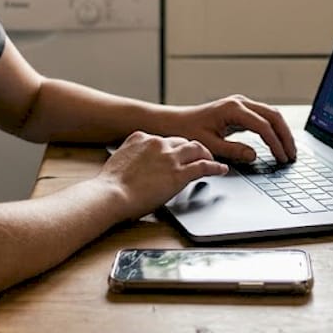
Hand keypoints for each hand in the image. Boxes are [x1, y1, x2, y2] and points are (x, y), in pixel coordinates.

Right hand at [98, 131, 227, 219]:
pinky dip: (215, 167)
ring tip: (212, 158)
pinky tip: (221, 169)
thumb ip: (131, 155)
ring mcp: (170, 157)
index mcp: (141, 137)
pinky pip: (204, 167)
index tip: (176, 152)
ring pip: (196, 149)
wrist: (111, 194)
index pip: (164, 139)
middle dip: (191, 148)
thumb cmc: (111, 184)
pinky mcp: (179, 174)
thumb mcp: (119, 159)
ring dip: (206, 154)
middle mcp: (158, 143)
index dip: (173, 146)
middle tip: (198, 154)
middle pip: (183, 141)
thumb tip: (136, 162)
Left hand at [182, 95, 296, 164]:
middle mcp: (240, 102)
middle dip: (285, 136)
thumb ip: (233, 150)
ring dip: (282, 132)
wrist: (177, 122)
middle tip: (292, 155)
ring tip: (289, 151)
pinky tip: (278, 142)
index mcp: (233, 109)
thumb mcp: (210, 145)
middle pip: (273, 116)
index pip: (263, 126)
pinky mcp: (241, 110)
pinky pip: (264, 117)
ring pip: (271, 114)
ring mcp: (242, 104)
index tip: (281, 158)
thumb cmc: (189, 131)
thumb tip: (254, 156)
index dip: (275, 143)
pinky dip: (274, 129)